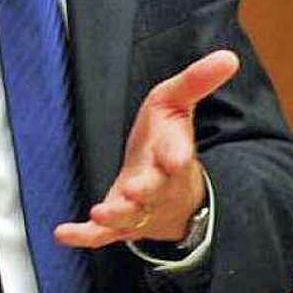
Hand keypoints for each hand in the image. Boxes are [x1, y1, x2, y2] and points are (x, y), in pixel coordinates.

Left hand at [55, 49, 239, 248]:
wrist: (173, 190)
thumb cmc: (168, 139)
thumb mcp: (178, 102)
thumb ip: (197, 81)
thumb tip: (229, 56)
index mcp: (173, 152)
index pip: (179, 152)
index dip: (177, 153)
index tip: (176, 156)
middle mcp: (159, 184)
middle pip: (156, 189)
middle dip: (147, 190)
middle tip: (136, 190)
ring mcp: (140, 207)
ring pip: (131, 216)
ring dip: (117, 215)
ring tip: (100, 213)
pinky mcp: (121, 223)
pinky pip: (103, 235)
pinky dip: (85, 236)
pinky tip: (63, 234)